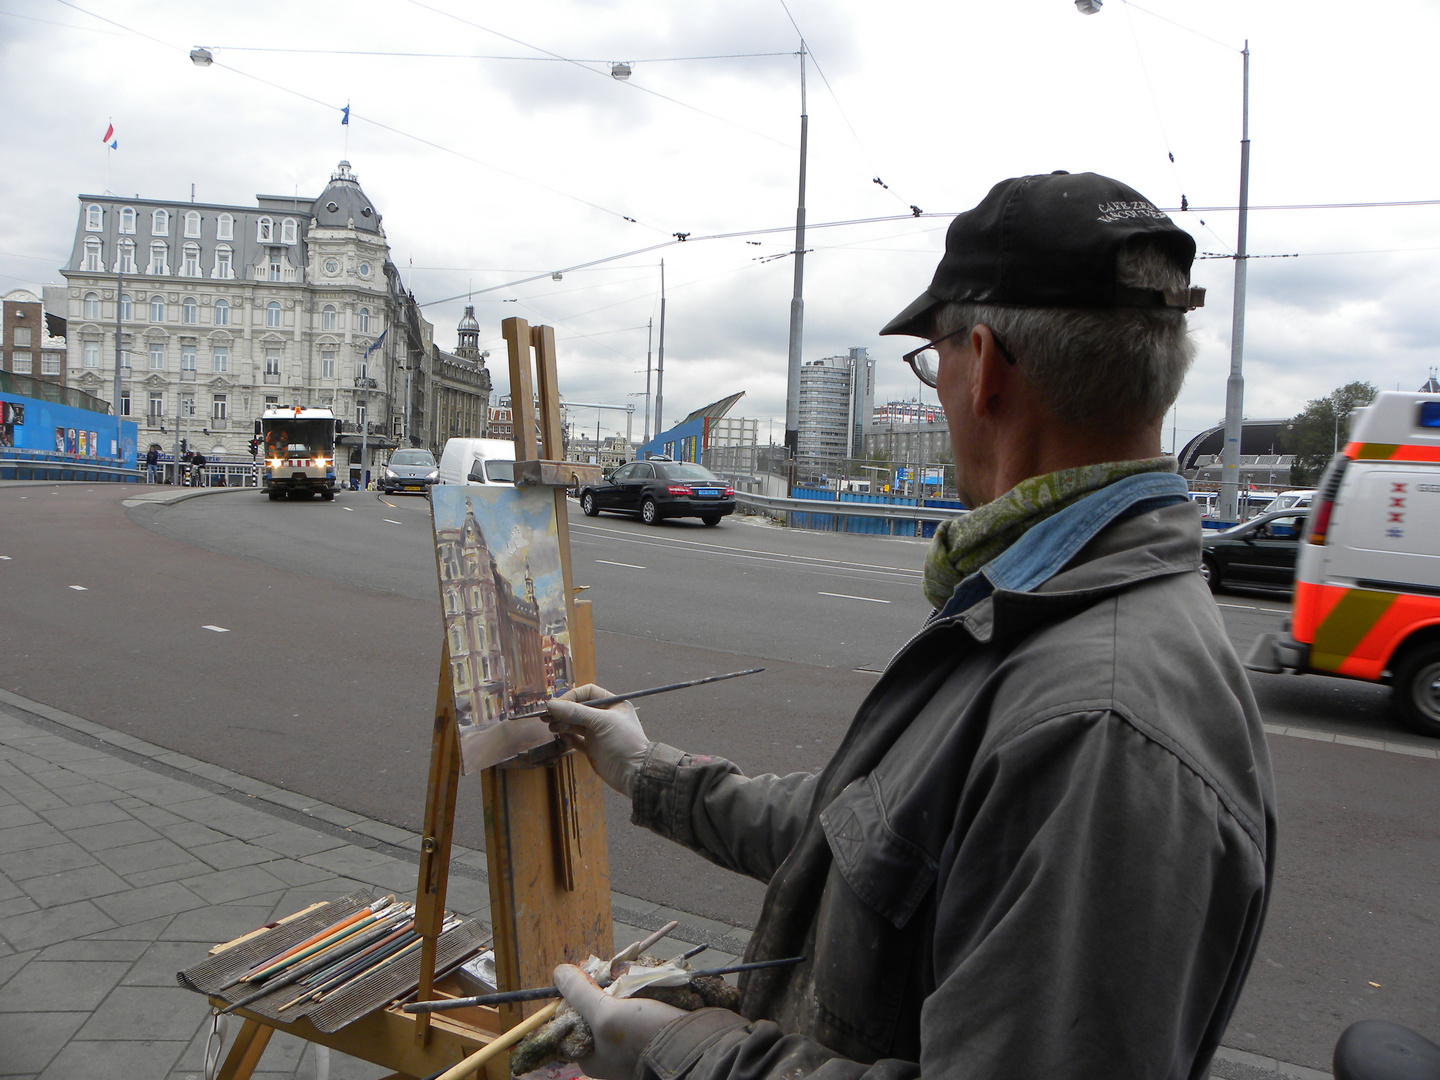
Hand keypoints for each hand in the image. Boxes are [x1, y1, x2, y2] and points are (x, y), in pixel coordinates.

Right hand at [545, 684, 650, 796]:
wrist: (634, 772)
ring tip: (552, 727)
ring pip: (575, 724)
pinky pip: (575, 739)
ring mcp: (598, 732)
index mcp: (612, 704)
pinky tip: (562, 737)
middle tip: (546, 717)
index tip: (557, 705)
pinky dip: (567, 737)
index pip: (588, 693)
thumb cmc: (624, 741)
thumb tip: (551, 704)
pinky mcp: (592, 747)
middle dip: (563, 711)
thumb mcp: (602, 722)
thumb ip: (576, 712)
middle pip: (578, 708)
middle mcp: (604, 716)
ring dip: (562, 724)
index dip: (572, 697)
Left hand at [553, 963, 685, 1079]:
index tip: (586, 972)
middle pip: (596, 1005)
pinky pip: (638, 1001)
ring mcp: (630, 1037)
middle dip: (604, 985)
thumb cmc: (643, 1037)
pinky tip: (645, 977)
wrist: (695, 1046)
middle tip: (612, 971)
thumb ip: (580, 993)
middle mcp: (608, 1049)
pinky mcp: (651, 1026)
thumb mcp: (605, 1014)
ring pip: (619, 1000)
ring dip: (624, 983)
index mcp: (591, 1055)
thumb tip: (558, 972)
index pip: (572, 1016)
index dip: (576, 992)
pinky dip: (640, 987)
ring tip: (632, 972)